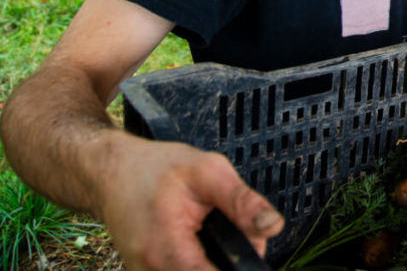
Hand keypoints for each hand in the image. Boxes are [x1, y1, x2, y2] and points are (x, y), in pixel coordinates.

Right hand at [98, 134, 283, 269]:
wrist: (111, 171)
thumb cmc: (156, 168)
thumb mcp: (208, 171)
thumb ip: (242, 202)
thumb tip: (273, 226)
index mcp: (168, 250)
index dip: (240, 267)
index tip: (247, 247)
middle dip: (229, 263)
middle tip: (234, 232)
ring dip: (212, 262)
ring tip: (214, 232)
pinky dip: (197, 261)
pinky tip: (198, 240)